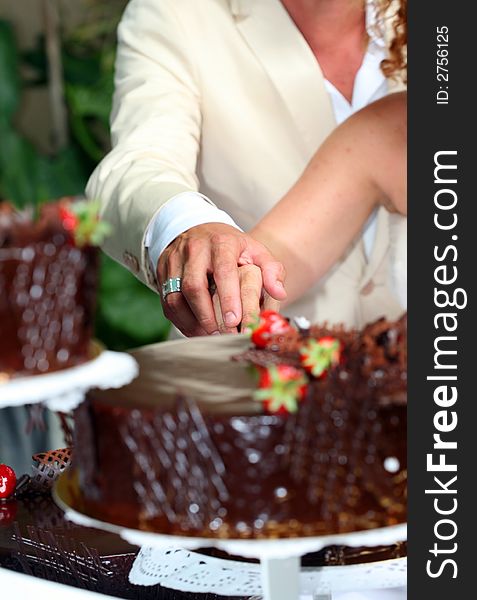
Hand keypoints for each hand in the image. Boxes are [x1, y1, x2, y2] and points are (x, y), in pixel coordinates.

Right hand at [158, 223, 285, 336]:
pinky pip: (167, 302)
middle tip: (220, 334)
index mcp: (221, 243)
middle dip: (206, 314)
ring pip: (175, 296)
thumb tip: (280, 293)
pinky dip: (180, 320)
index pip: (223, 271)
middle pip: (193, 285)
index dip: (228, 297)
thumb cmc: (232, 247)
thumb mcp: (255, 251)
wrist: (199, 229)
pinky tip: (195, 330)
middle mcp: (194, 250)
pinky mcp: (162, 272)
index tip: (234, 320)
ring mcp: (175, 260)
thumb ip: (272, 270)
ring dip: (191, 321)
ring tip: (208, 336)